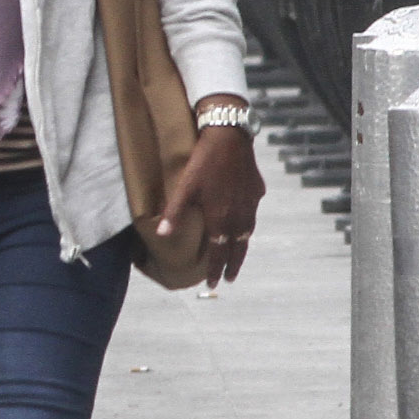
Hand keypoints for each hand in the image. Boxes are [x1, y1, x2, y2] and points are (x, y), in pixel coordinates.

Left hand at [156, 112, 264, 284]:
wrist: (229, 135)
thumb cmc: (203, 161)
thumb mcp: (185, 187)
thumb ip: (175, 213)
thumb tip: (161, 235)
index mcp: (220, 217)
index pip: (219, 252)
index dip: (216, 269)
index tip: (213, 283)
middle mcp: (239, 214)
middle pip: (237, 247)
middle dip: (233, 265)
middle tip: (229, 278)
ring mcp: (250, 202)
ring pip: (247, 231)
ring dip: (242, 246)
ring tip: (237, 256)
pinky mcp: (256, 189)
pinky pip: (252, 211)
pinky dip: (248, 222)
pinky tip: (245, 220)